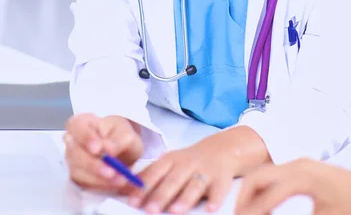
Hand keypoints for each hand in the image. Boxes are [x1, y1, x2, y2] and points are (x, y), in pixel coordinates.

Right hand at [64, 113, 143, 190]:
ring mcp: (73, 160)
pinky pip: (83, 184)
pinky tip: (114, 183)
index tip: (98, 149)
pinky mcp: (77, 177)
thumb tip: (108, 150)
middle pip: (74, 152)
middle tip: (111, 172)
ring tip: (120, 179)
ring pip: (77, 171)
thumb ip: (118, 140)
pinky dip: (100, 185)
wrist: (125, 153)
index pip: (76, 125)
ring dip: (99, 178)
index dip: (84, 137)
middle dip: (93, 164)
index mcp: (84, 122)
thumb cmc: (121, 137)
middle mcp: (74, 141)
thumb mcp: (126, 134)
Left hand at [126, 125, 268, 213]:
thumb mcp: (168, 163)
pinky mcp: (221, 179)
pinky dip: (215, 199)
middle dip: (161, 195)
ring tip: (175, 211)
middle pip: (173, 180)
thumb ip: (149, 176)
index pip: (155, 173)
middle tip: (150, 210)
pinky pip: (219, 190)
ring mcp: (205, 171)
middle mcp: (187, 164)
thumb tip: (121, 189)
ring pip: (194, 185)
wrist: (220, 150)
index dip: (143, 187)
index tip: (132, 201)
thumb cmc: (188, 162)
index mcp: (171, 160)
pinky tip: (210, 209)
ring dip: (185, 198)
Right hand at [236, 158, 350, 214]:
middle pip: (258, 176)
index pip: (267, 194)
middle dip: (243, 197)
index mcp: (302, 177)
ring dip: (251, 191)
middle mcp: (298, 165)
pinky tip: (261, 203)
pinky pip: (274, 173)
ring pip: (264, 172)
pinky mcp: (303, 167)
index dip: (251, 212)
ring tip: (245, 211)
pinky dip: (262, 186)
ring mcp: (300, 163)